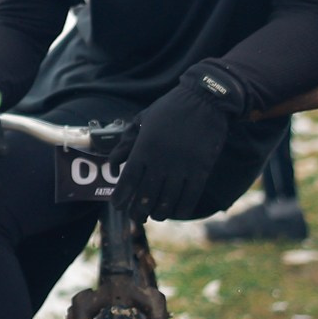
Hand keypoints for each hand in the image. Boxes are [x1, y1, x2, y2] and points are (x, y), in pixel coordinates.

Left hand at [115, 64, 241, 218]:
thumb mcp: (142, 120)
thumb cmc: (169, 110)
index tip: (117, 206)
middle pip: (146, 195)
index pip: (128, 180)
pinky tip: (176, 212)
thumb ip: (126, 142)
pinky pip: (190, 196)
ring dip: (159, 212)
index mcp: (144, 148)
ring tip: (154, 216)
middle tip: (135, 217)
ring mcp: (182, 166)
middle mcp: (161, 160)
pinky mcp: (201, 169)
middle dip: (138, 211)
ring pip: (168, 200)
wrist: (205, 101)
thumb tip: (112, 164)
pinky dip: (181, 208)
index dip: (121, 197)